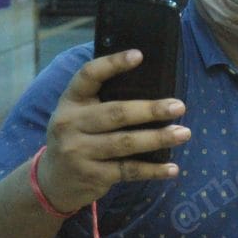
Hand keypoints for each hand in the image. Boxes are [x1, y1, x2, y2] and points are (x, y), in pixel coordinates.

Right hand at [37, 49, 189, 212]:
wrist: (53, 181)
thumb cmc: (78, 137)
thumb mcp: (79, 115)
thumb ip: (102, 101)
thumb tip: (153, 87)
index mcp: (70, 101)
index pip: (88, 75)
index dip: (112, 64)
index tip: (139, 55)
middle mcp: (71, 124)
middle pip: (115, 113)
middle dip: (150, 109)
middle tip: (179, 106)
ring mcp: (79, 152)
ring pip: (125, 143)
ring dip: (158, 138)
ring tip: (183, 133)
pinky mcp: (92, 175)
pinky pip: (128, 170)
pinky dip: (153, 169)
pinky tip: (173, 168)